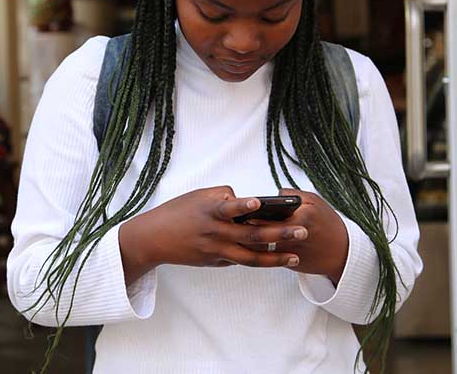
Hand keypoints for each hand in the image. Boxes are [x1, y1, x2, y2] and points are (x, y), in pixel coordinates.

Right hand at [118, 186, 307, 284]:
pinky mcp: (215, 261)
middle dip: (279, 235)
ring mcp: (216, 251)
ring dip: (275, 258)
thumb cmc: (178, 212)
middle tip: (302, 231)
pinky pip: (240, 261)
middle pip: (251, 236)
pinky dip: (258, 260)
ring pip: (250, 258)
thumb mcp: (198, 196)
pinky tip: (277, 259)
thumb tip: (246, 201)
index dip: (244, 206)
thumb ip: (224, 195)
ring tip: (295, 256)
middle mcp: (215, 233)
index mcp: (210, 212)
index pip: (229, 208)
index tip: (259, 203)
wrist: (154, 239)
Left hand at [244, 188, 348, 284]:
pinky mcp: (289, 264)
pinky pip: (268, 257)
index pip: (270, 212)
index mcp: (301, 215)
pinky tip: (247, 245)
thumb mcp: (315, 202)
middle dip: (245, 226)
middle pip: (262, 229)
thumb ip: (294, 195)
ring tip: (236, 232)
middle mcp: (295, 234)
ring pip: (262, 246)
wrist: (342, 252)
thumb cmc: (327, 223)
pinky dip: (257, 252)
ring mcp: (291, 251)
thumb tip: (274, 194)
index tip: (238, 207)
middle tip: (231, 220)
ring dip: (248, 240)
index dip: (251, 210)